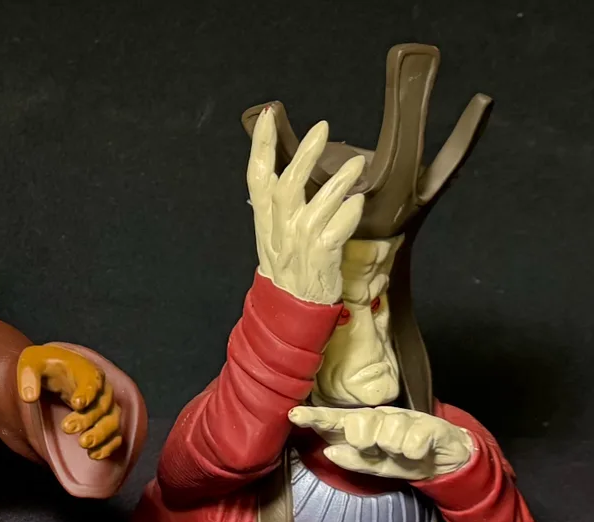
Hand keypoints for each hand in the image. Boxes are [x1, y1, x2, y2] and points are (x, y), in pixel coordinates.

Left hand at [17, 344, 122, 459]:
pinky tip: (93, 455)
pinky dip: (107, 446)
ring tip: (83, 444)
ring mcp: (106, 407)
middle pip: (101, 406)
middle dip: (86, 419)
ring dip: (100, 435)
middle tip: (66, 427)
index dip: (87, 393)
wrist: (55, 370)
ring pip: (111, 422)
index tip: (76, 403)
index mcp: (87, 372)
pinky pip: (114, 436)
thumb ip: (28, 377)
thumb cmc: (45, 365)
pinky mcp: (104, 422)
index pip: (92, 382)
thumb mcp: (31, 363)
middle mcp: (101, 390)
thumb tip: (29, 397)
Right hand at [247, 108, 366, 304]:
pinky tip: (358, 202)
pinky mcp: (320, 258)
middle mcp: (279, 229)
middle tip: (322, 128)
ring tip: (358, 164)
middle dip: (303, 154)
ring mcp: (299, 243)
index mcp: (265, 221)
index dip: (260, 145)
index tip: (267, 115)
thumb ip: (280, 208)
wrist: (291, 312)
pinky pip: (336, 230)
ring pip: (316, 205)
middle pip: (286, 185)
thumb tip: (290, 174)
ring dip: (338, 182)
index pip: (257, 176)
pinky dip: (347, 214)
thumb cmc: (288, 271)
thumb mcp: (275, 237)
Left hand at [288, 406, 473, 479]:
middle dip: (364, 441)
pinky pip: (411, 441)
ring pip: (386, 434)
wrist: (447, 461)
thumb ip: (354, 461)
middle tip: (378, 449)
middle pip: (358, 422)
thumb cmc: (406, 460)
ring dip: (394, 449)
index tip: (293, 415)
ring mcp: (405, 418)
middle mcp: (381, 417)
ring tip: (404, 451)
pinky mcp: (429, 425)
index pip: (335, 420)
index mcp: (365, 427)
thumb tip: (330, 451)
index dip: (315, 416)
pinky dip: (414, 452)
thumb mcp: (377, 467)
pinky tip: (419, 452)